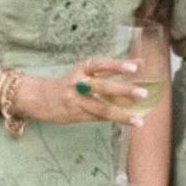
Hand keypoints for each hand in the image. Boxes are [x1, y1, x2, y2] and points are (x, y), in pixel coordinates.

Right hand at [21, 57, 147, 127]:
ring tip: (139, 120)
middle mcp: (79, 84)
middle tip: (143, 93)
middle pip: (102, 87)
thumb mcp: (87, 71)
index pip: (100, 65)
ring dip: (121, 114)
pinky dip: (116, 119)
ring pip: (101, 108)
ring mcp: (78, 102)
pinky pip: (99, 117)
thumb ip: (112, 69)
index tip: (135, 67)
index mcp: (82, 70)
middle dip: (123, 90)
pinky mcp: (78, 115)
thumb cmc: (70, 83)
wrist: (41, 98)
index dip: (116, 66)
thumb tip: (141, 63)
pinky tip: (131, 122)